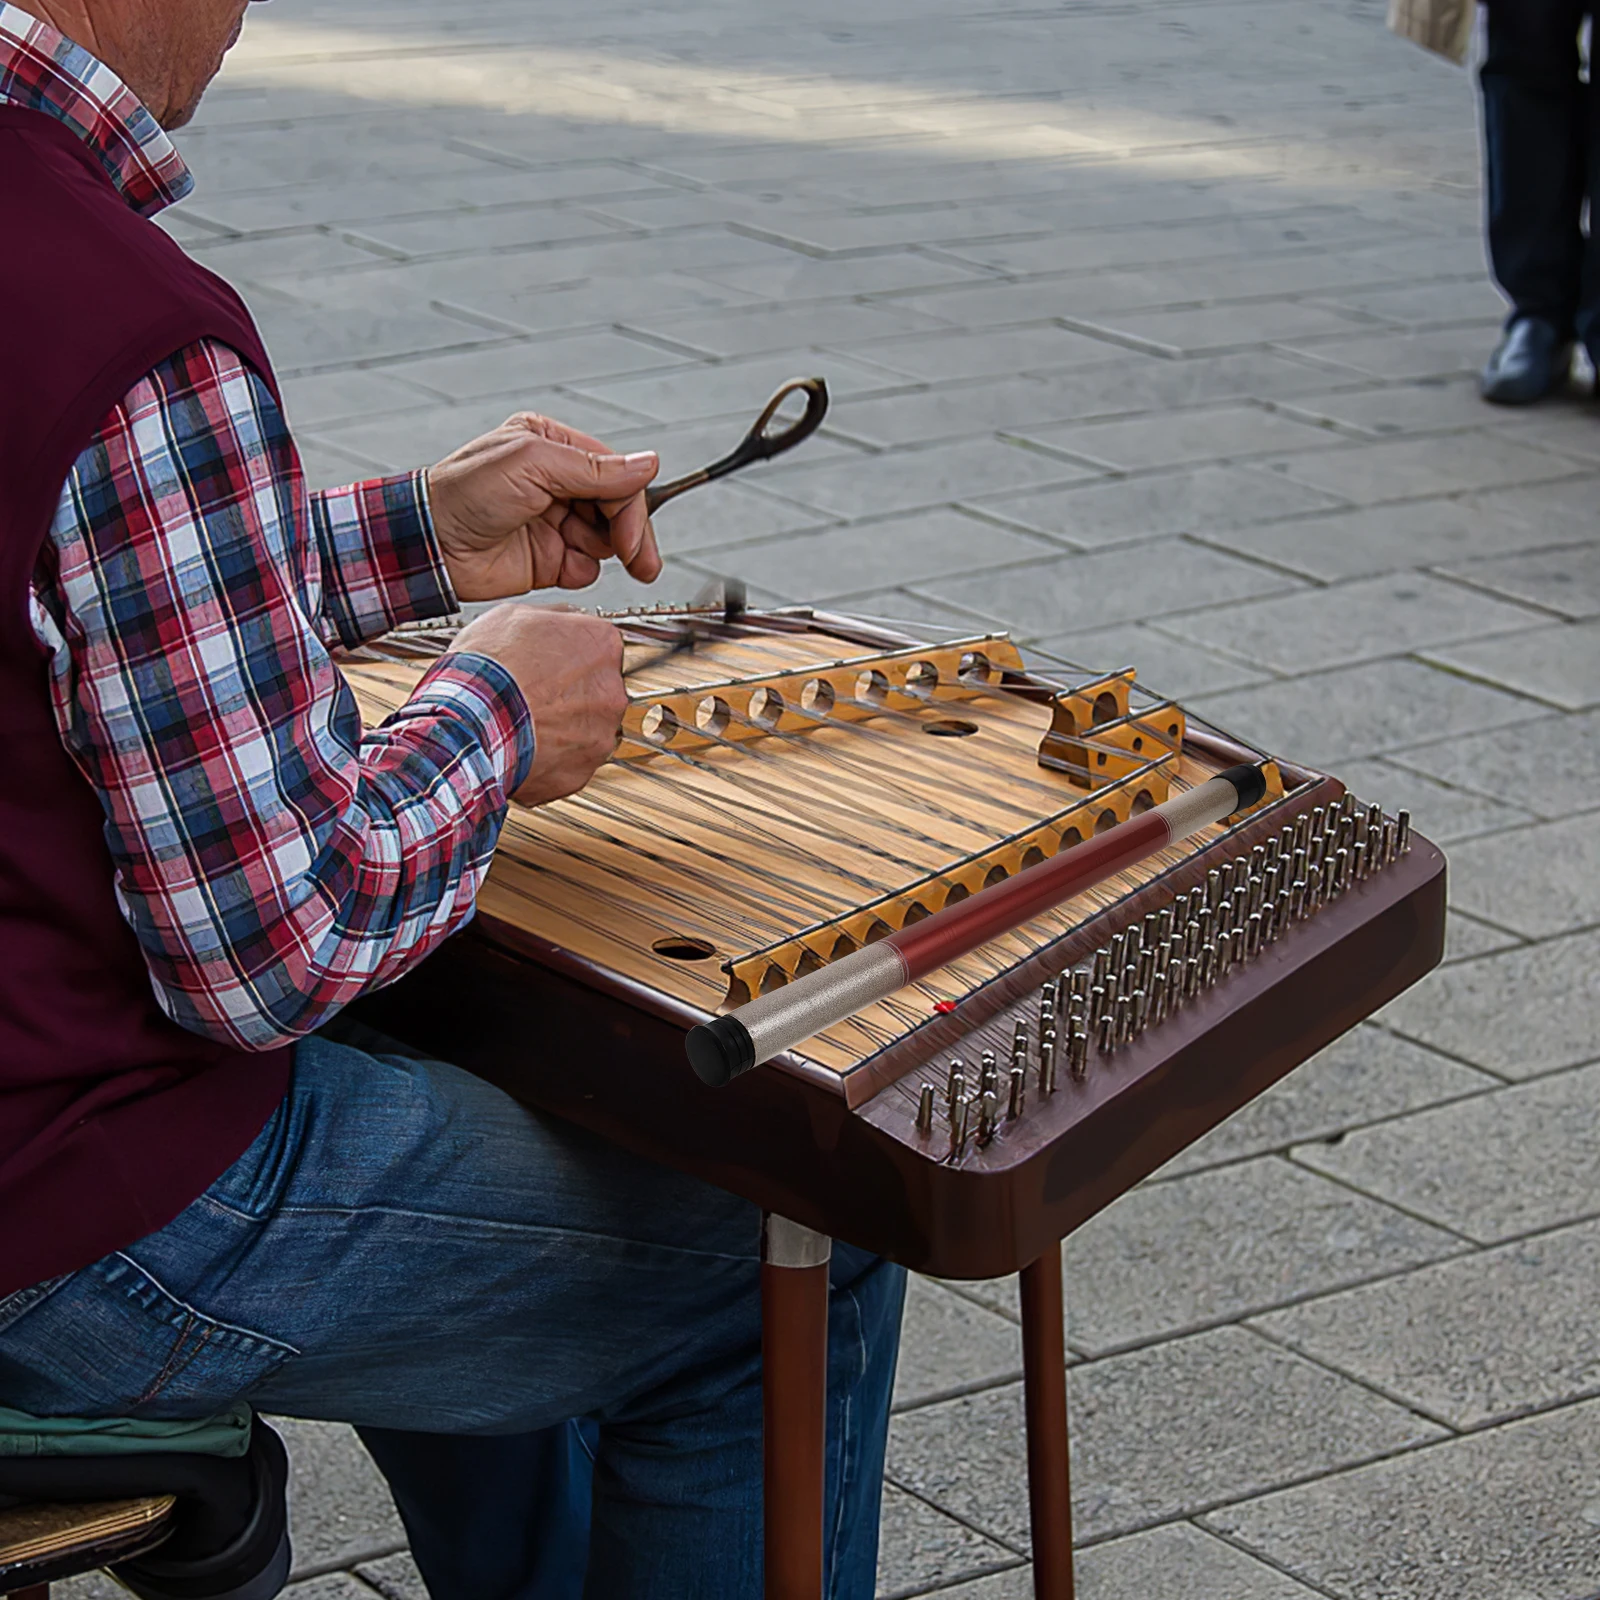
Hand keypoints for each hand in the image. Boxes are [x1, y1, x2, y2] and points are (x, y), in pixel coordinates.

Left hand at [427, 414, 660, 600]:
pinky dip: (582, 569)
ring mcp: (554, 521)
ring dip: (601, 548)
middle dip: (629, 533)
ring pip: (607, 538)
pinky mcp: (549, 557)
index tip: (633, 533)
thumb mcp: (533, 465)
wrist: (431, 545)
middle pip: (617, 506)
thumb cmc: (466, 494)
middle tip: (639, 561)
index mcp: (552, 447)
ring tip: (577, 551)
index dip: (630, 503)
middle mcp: (556, 482)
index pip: (613, 472)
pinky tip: (563, 566)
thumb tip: (649, 463)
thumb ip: (595, 469)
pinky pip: (587, 566)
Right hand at [451, 606, 627, 805]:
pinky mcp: (581, 772)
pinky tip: (523, 748)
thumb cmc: (488, 668)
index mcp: (602, 644)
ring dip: (563, 730)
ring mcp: (600, 735)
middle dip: (572, 695)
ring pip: (587, 731)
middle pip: (599, 692)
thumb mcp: (514, 615)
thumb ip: (554, 617)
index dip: (570, 657)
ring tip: (525, 724)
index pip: (599, 648)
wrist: (468, 720)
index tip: (552, 665)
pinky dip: (550, 761)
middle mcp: (612, 691)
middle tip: (535, 696)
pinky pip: (568, 765)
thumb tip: (566, 618)